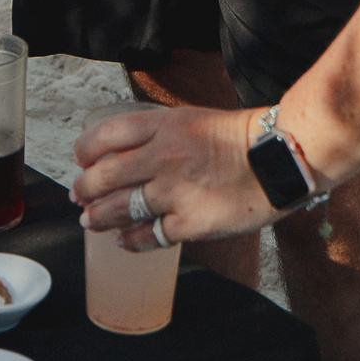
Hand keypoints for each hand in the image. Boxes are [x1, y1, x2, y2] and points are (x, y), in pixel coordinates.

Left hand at [71, 103, 274, 254]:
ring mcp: (174, 191)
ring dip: (98, 217)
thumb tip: (125, 152)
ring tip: (90, 221)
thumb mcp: (193, 119)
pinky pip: (148, 235)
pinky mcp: (189, 222)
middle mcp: (163, 156)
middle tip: (78, 195)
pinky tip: (124, 241)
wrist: (281, 157)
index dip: (85, 151)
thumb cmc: (240, 138)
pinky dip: (130, 240)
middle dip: (84, 189)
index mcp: (164, 125)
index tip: (81, 160)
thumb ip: (159, 133)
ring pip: (119, 208)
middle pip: (104, 176)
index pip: (105, 135)